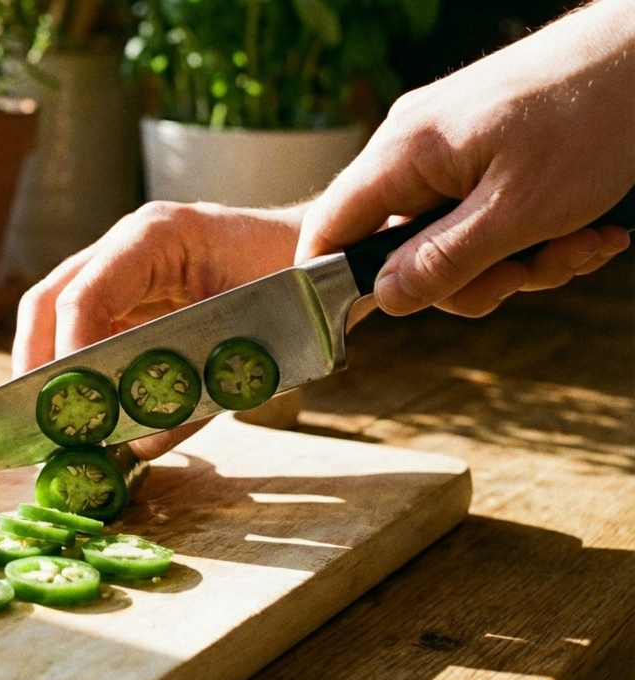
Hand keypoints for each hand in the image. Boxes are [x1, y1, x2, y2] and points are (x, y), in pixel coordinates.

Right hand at [13, 201, 303, 457]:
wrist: (327, 263)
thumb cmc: (301, 288)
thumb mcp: (254, 344)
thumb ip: (197, 396)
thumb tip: (139, 444)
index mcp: (158, 236)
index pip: (85, 293)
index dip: (68, 352)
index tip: (69, 404)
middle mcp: (128, 245)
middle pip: (50, 299)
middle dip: (38, 363)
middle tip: (38, 421)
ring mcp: (125, 267)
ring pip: (57, 314)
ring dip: (52, 369)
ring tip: (55, 422)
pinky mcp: (131, 294)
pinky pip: (87, 329)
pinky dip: (80, 369)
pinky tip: (88, 409)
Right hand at [296, 0, 634, 317]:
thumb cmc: (591, 118)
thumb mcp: (518, 212)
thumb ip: (443, 261)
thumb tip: (385, 298)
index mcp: (403, 153)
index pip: (330, 228)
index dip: (334, 281)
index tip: (368, 318)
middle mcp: (415, 146)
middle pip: (404, 247)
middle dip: (471, 278)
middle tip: (525, 277)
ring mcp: (452, 146)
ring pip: (456, 237)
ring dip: (520, 259)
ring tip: (580, 243)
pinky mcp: (488, 149)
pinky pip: (488, 213)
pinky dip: (537, 232)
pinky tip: (589, 228)